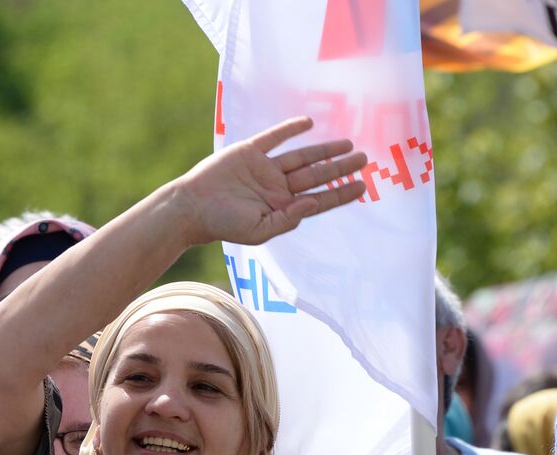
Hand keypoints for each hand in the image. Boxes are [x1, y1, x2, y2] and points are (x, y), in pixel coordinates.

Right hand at [171, 116, 367, 247]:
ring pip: (302, 156)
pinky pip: (275, 137)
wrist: (191, 207)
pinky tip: (308, 123)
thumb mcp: (259, 230)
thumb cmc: (223, 224)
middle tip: (365, 160)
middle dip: (340, 169)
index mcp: (281, 207)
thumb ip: (289, 218)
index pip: (319, 198)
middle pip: (316, 175)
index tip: (363, 186)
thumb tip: (315, 201)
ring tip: (349, 145)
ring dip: (325, 150)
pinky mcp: (250, 152)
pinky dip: (290, 129)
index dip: (341, 192)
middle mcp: (277, 187)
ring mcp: (265, 168)